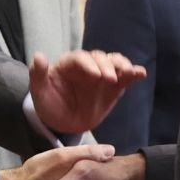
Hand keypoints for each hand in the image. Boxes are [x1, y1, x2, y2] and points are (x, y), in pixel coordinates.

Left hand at [30, 50, 146, 135]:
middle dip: (106, 66)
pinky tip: (141, 74)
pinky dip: (133, 73)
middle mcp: (87, 65)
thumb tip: (39, 56)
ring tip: (131, 72)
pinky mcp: (114, 86)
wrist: (63, 123)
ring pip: (114, 62)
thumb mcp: (40, 92)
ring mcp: (102, 75)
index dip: (88, 64)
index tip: (95, 76)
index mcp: (68, 64)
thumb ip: (38, 75)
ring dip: (123, 65)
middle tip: (110, 79)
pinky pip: (124, 77)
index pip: (79, 58)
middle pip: (99, 58)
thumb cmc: (50, 105)